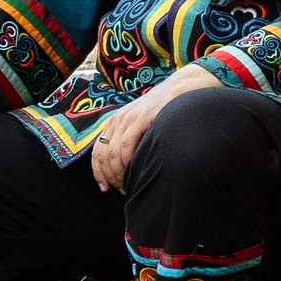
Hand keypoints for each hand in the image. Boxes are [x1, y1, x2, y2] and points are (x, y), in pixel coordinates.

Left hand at [89, 66, 210, 191]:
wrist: (182, 90)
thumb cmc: (166, 112)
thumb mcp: (143, 124)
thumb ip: (132, 140)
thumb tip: (127, 167)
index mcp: (115, 122)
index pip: (98, 151)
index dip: (99, 172)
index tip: (105, 188)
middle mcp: (117, 120)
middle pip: (104, 155)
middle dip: (111, 177)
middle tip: (123, 191)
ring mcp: (128, 118)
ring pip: (114, 154)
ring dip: (119, 174)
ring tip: (130, 186)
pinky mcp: (140, 118)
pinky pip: (126, 145)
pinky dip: (128, 162)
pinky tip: (136, 172)